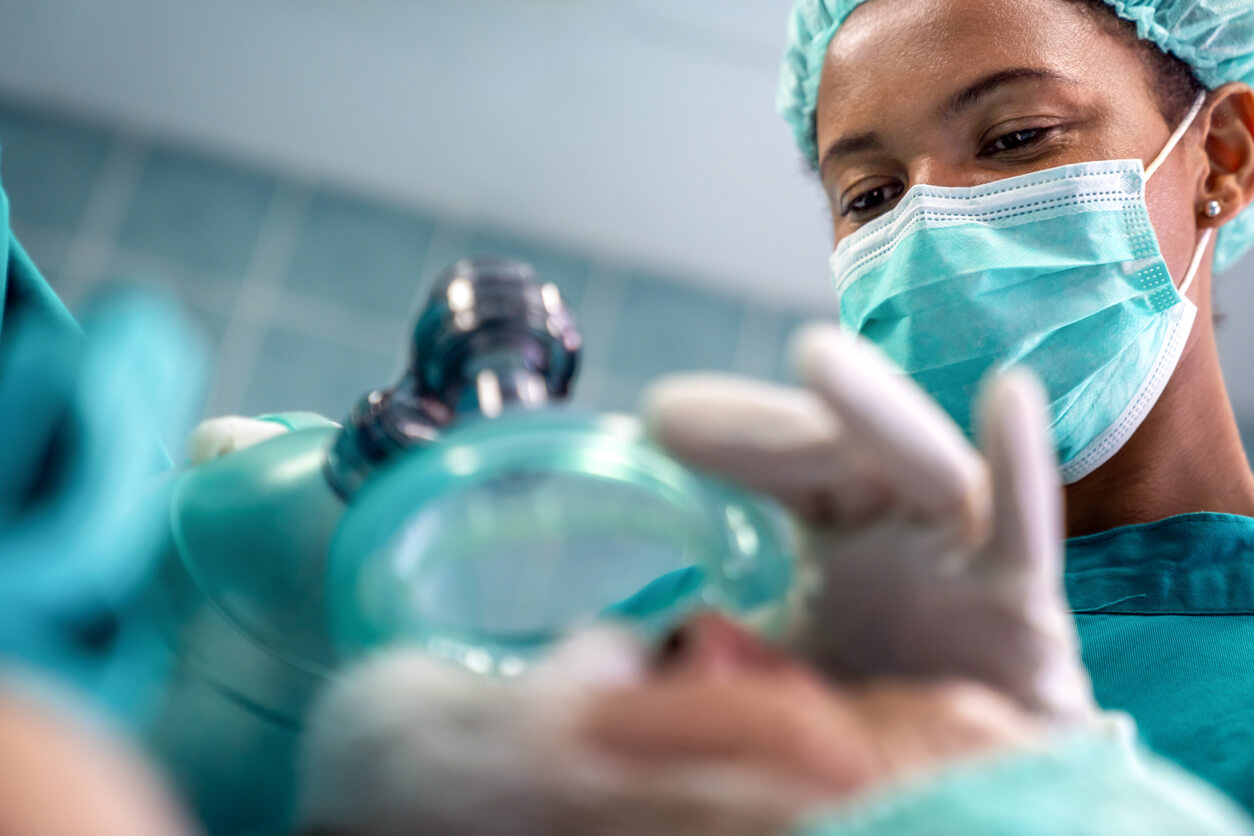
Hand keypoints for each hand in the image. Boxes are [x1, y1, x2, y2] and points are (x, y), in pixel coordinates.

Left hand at [643, 324, 1093, 723]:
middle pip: (835, 455)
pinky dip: (1021, 470)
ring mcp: (964, 557)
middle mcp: (897, 530)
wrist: (977, 796)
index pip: (776, 468)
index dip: (722, 440)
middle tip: (678, 412)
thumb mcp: (779, 685)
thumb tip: (615, 652)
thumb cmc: (880, 718)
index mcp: (835, 536)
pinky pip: (1024, 537)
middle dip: (760, 428)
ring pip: (925, 469)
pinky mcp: (1025, 607)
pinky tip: (1009, 398)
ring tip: (813, 356)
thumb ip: (717, 655)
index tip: (654, 420)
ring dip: (874, 413)